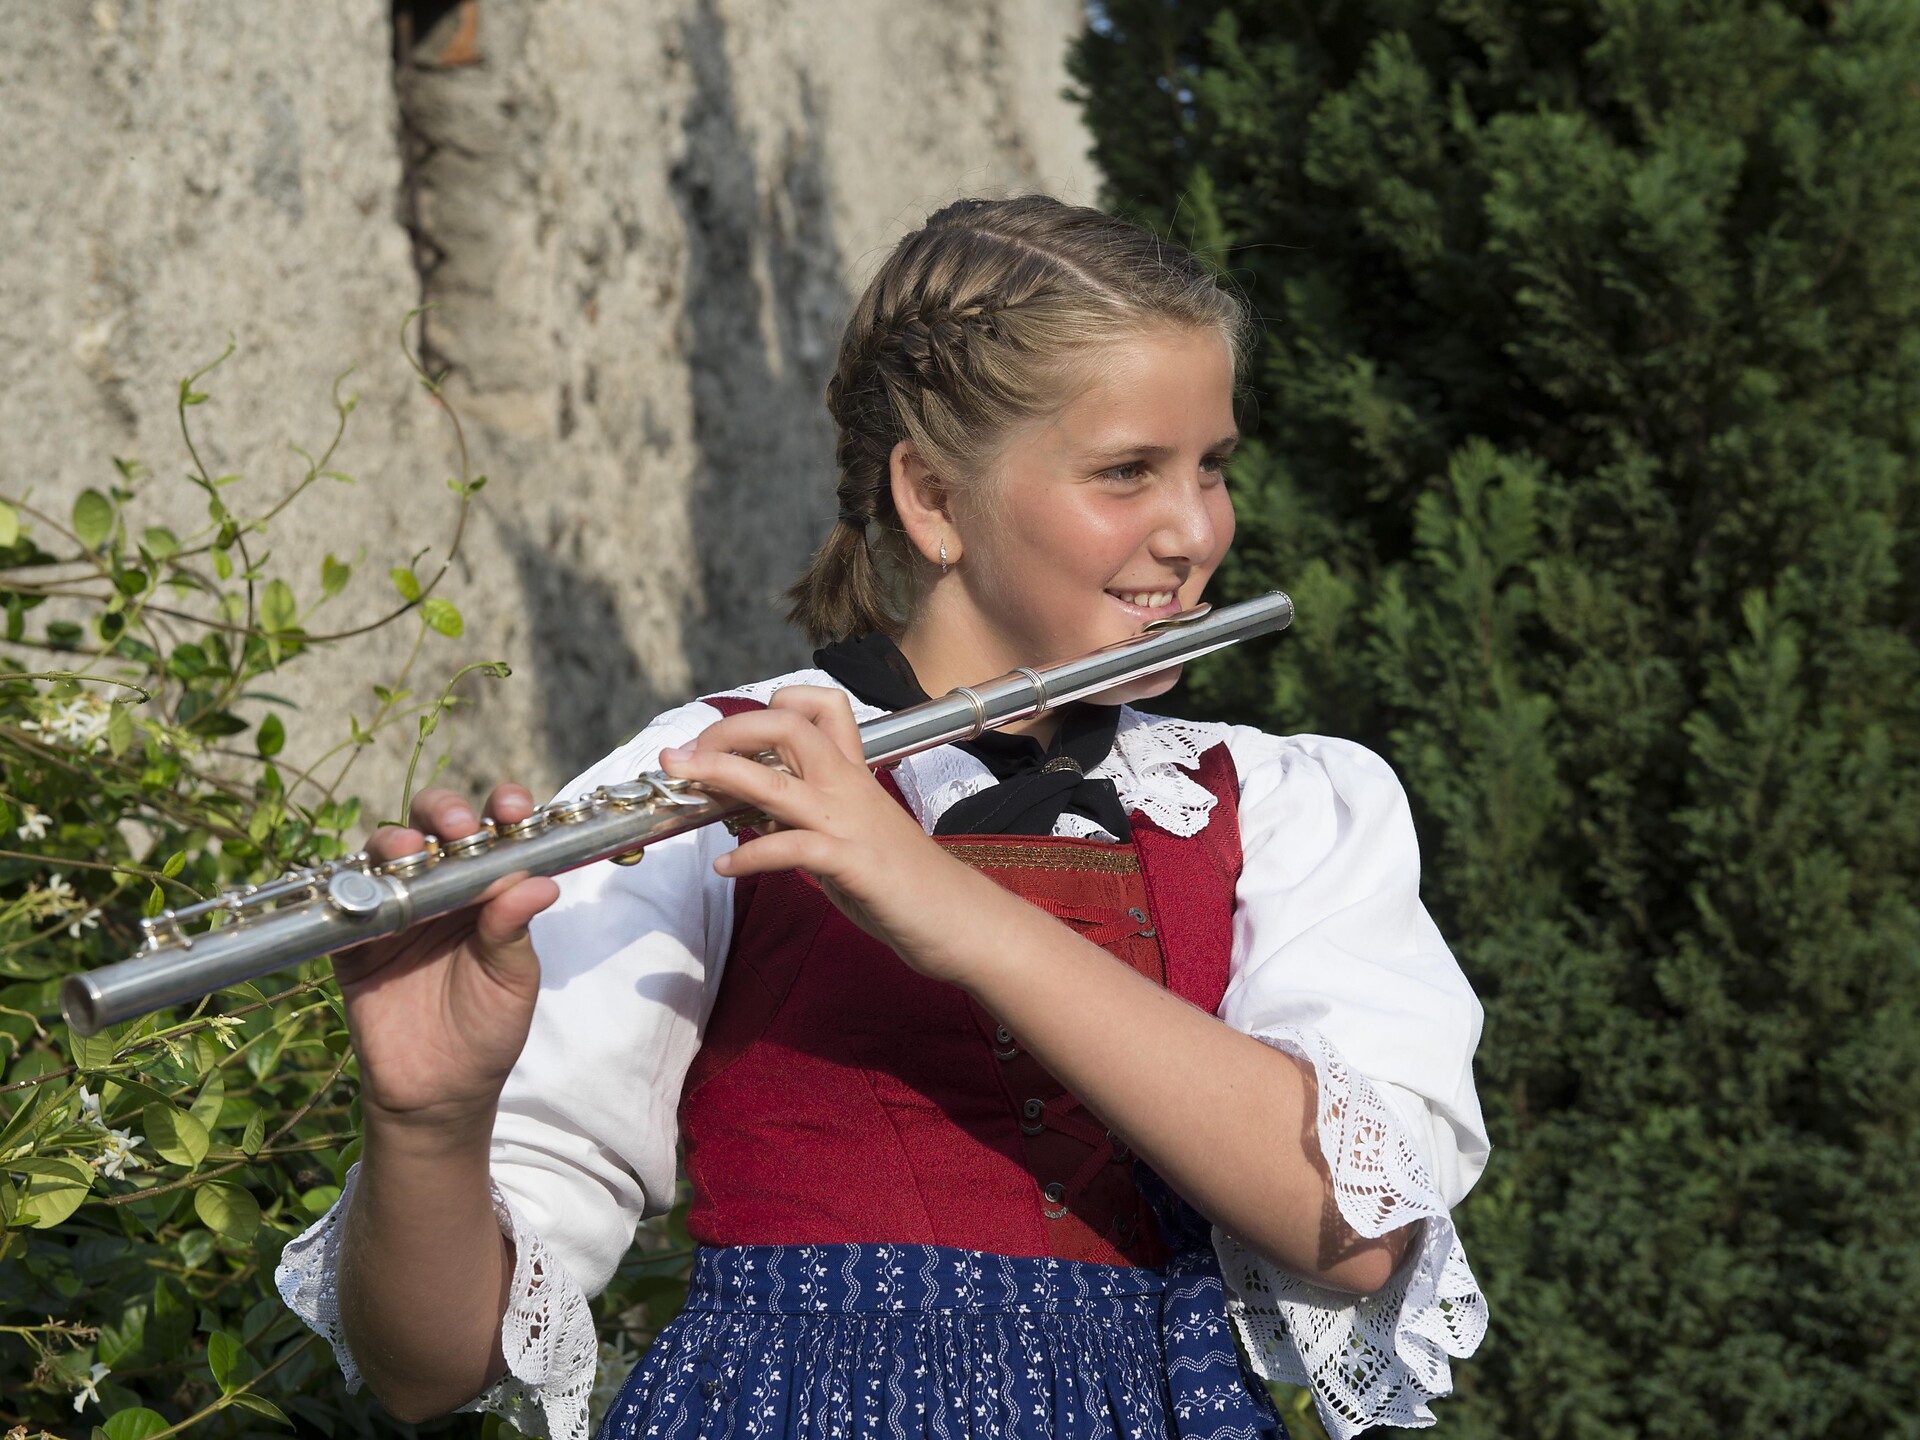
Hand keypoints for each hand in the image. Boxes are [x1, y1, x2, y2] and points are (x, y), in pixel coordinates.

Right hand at [330, 786, 559, 1136]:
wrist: (439, 1092)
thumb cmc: (487, 1029)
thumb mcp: (512, 980)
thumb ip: (514, 931)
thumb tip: (540, 883)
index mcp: (486, 889)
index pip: (493, 832)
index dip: (499, 808)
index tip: (509, 809)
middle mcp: (439, 888)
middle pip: (431, 826)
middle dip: (442, 813)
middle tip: (457, 829)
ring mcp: (392, 910)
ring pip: (383, 853)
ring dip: (393, 842)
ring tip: (408, 855)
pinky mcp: (352, 942)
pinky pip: (342, 905)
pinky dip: (347, 891)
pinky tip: (360, 891)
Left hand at [659, 687, 999, 982]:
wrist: (959, 919)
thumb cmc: (904, 881)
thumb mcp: (852, 833)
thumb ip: (806, 816)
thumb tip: (752, 813)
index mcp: (853, 773)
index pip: (819, 706)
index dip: (769, 706)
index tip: (729, 735)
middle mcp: (850, 786)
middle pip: (786, 725)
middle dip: (727, 730)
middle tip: (686, 755)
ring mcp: (850, 822)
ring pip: (776, 779)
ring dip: (719, 774)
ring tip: (681, 779)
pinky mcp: (852, 863)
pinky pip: (791, 848)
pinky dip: (751, 855)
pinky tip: (727, 867)